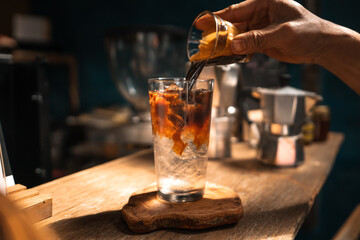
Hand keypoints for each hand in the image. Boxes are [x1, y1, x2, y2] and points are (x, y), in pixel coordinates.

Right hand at [214, 0, 330, 63]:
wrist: (321, 46)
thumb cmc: (309, 31)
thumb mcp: (283, 33)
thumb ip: (258, 39)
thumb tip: (234, 46)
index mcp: (265, 3)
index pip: (236, 10)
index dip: (217, 17)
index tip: (201, 23)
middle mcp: (260, 14)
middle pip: (233, 24)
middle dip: (219, 33)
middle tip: (204, 42)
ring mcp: (260, 28)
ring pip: (237, 36)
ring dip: (227, 45)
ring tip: (213, 52)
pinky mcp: (262, 41)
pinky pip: (245, 45)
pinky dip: (237, 52)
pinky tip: (229, 57)